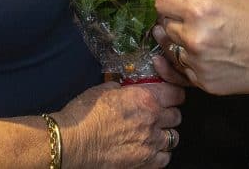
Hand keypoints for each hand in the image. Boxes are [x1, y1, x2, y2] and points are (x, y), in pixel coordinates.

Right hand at [54, 80, 183, 167]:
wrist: (72, 143)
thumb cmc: (85, 116)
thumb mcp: (105, 90)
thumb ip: (124, 88)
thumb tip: (128, 88)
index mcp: (145, 98)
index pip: (176, 93)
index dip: (173, 94)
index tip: (169, 95)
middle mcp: (152, 120)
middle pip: (176, 116)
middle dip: (169, 114)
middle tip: (159, 114)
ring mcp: (149, 144)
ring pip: (174, 138)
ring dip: (166, 134)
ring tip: (155, 133)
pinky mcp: (144, 163)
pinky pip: (165, 159)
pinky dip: (160, 154)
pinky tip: (149, 149)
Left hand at [152, 0, 248, 95]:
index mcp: (197, 10)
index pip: (161, 2)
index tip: (186, 2)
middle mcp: (192, 39)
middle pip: (164, 25)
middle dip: (178, 20)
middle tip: (204, 19)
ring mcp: (196, 64)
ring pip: (172, 48)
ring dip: (182, 41)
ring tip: (209, 37)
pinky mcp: (202, 84)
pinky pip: (183, 69)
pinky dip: (192, 61)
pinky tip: (211, 54)